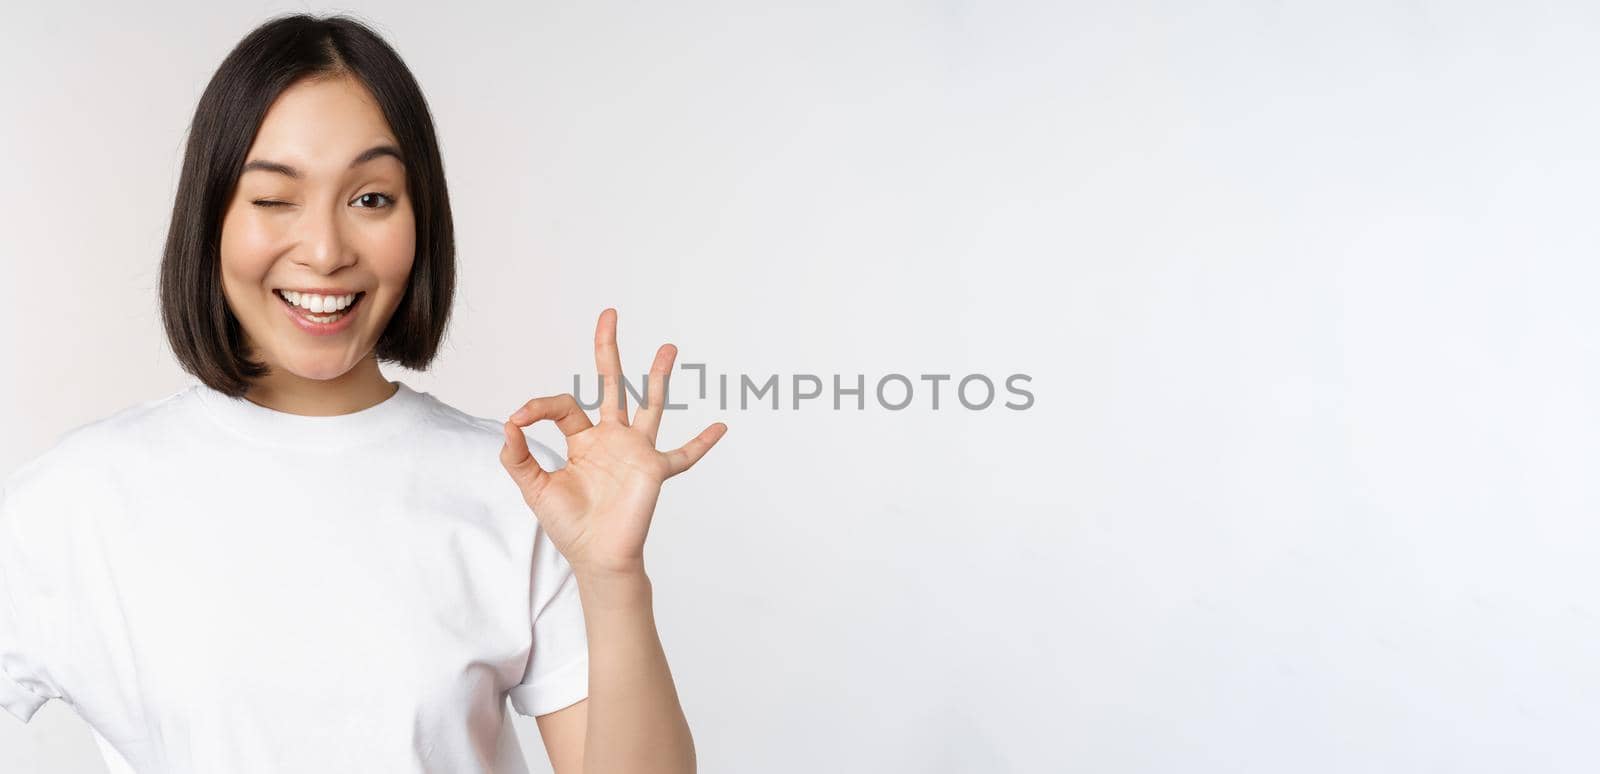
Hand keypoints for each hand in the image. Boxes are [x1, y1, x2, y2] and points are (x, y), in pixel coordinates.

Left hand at [498, 308, 726, 577]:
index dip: (538, 406)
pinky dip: (702, 443)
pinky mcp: (654, 470)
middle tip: (610, 315)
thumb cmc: (569, 525)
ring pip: (649, 405)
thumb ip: (517, 457)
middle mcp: (611, 439)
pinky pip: (683, 455)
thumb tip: (507, 424)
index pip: (563, 406)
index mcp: (583, 441)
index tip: (520, 418)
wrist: (596, 556)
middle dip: (609, 350)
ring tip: (668, 347)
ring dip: (658, 377)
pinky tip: (720, 427)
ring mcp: (636, 452)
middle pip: (611, 384)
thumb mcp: (534, 487)